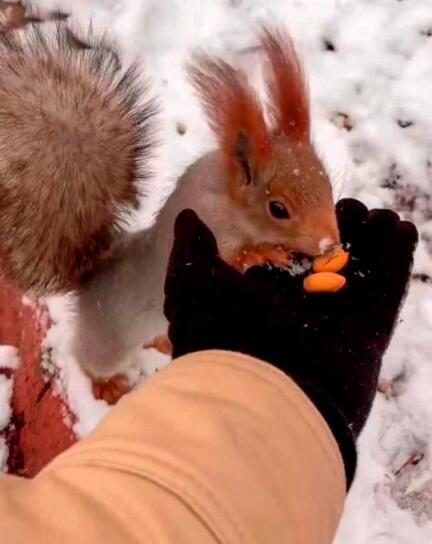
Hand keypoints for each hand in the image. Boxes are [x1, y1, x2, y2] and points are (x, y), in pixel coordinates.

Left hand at [164, 199, 417, 484]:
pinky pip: (389, 288)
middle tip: (351, 207)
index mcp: (257, 301)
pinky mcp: (368, 334)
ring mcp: (336, 323)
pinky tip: (402, 228)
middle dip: (341, 234)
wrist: (263, 401)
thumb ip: (191, 247)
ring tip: (382, 213)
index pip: (283, 260)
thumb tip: (188, 217)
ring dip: (374, 241)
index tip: (308, 205)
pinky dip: (398, 257)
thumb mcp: (191, 283)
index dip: (296, 234)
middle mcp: (298, 312)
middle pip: (327, 264)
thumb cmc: (221, 337)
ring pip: (362, 273)